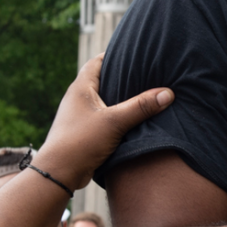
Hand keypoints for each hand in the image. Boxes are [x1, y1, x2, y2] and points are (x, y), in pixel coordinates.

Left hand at [33, 54, 174, 191]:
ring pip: (103, 101)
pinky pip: (103, 117)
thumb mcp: (114, 122)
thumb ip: (140, 107)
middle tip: (145, 73)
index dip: (115, 54)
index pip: (98, 61)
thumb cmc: (80, 142)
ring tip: (143, 95)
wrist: (58, 174)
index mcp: (81, 88)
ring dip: (120, 99)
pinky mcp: (83, 132)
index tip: (134, 52)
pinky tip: (132, 121)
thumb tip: (168, 93)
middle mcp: (78, 98)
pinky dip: (117, 116)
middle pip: (102, 80)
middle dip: (122, 76)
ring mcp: (79, 116)